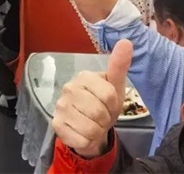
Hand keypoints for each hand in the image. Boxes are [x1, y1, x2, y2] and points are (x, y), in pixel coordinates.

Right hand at [52, 40, 132, 157]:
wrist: (90, 127)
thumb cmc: (103, 104)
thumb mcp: (115, 86)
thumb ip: (119, 65)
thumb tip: (126, 42)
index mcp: (84, 77)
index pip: (108, 94)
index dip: (113, 105)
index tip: (109, 104)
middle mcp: (68, 89)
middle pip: (99, 112)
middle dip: (105, 119)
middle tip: (101, 116)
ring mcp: (60, 107)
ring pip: (90, 128)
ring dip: (97, 131)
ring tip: (93, 124)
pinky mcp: (56, 125)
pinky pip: (81, 139)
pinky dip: (87, 141)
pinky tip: (83, 133)